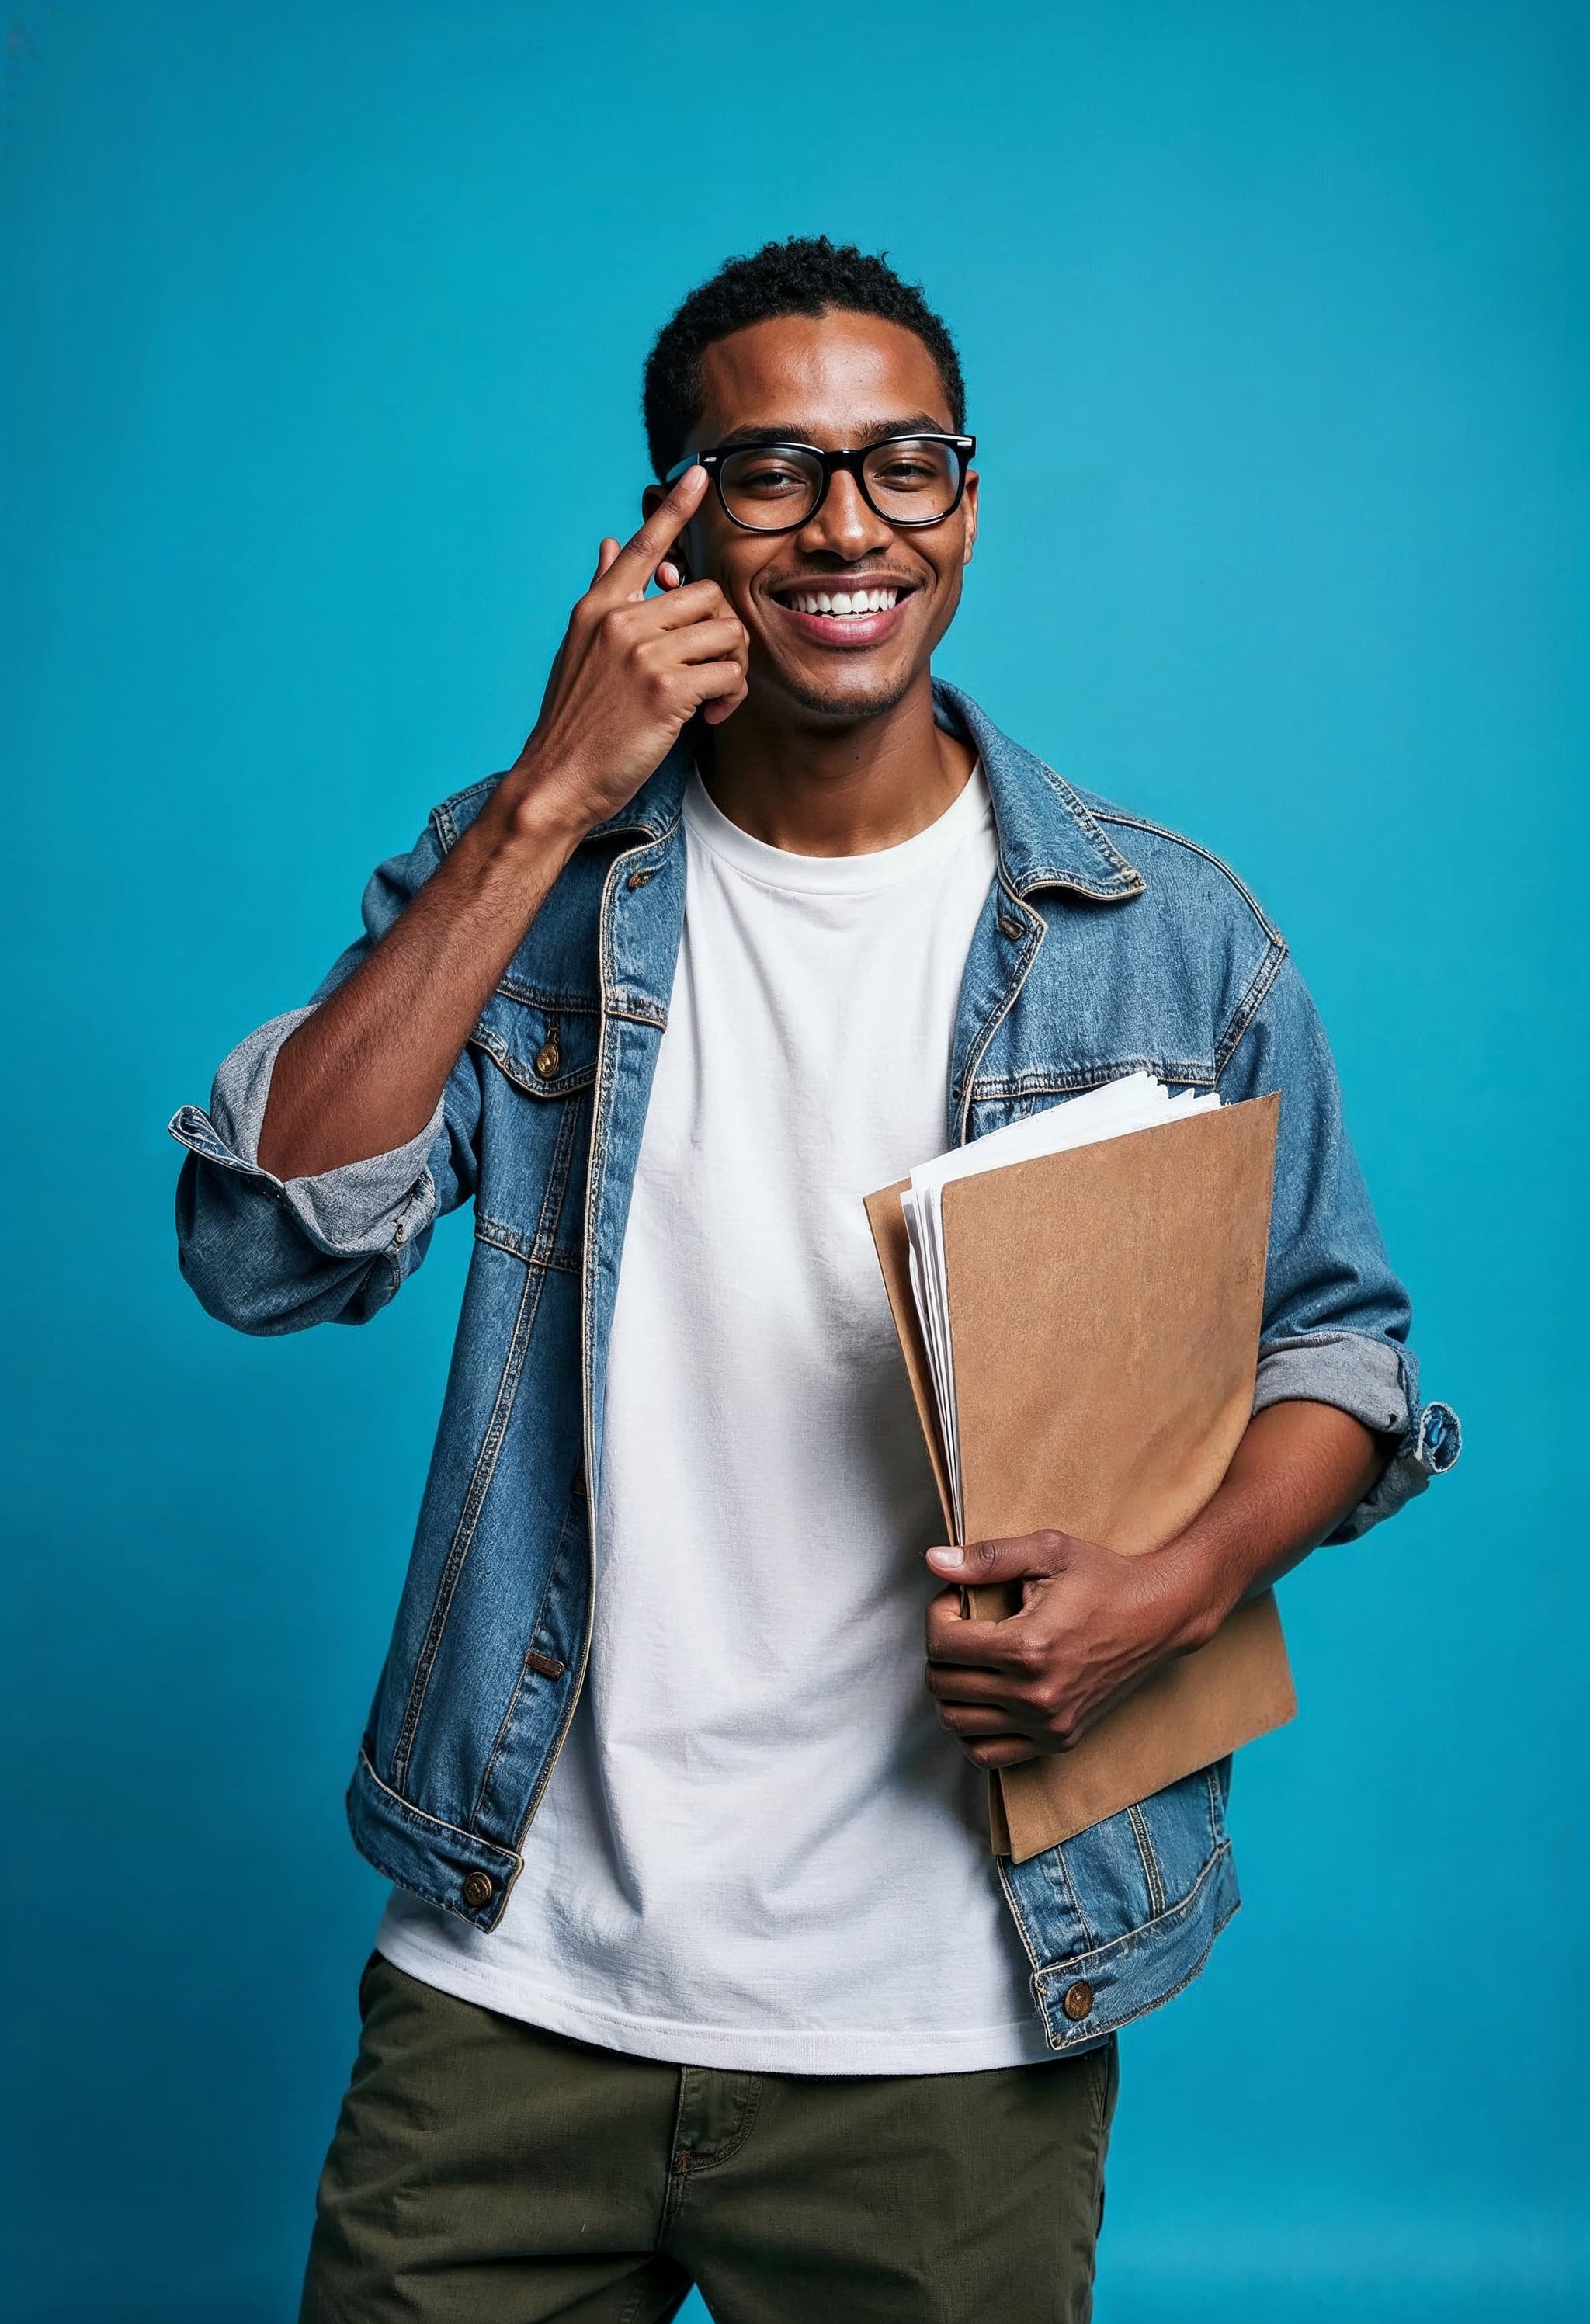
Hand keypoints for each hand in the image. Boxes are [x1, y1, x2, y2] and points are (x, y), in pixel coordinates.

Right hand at [500, 465, 748, 841]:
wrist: (556, 781)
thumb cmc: (573, 724)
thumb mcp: (578, 651)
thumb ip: (601, 595)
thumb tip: (606, 542)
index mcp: (598, 608)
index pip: (642, 547)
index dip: (675, 509)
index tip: (701, 476)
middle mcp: (619, 621)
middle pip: (709, 596)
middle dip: (724, 636)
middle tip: (714, 674)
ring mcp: (642, 653)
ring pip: (726, 633)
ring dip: (733, 669)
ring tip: (710, 700)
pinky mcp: (665, 689)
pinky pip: (729, 674)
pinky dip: (731, 698)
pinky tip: (710, 717)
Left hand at [922, 1530, 1212, 1769]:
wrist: (1161, 1615)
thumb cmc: (1105, 1579)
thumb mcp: (1049, 1551)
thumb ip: (989, 1558)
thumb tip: (934, 1561)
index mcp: (1029, 1648)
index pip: (941, 1644)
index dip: (937, 1614)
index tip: (956, 1600)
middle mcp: (1036, 1696)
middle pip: (942, 1684)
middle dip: (941, 1649)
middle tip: (964, 1625)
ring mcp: (1048, 1724)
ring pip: (957, 1723)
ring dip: (951, 1689)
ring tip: (972, 1659)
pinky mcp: (1059, 1740)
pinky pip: (988, 1754)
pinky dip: (972, 1729)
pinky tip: (983, 1696)